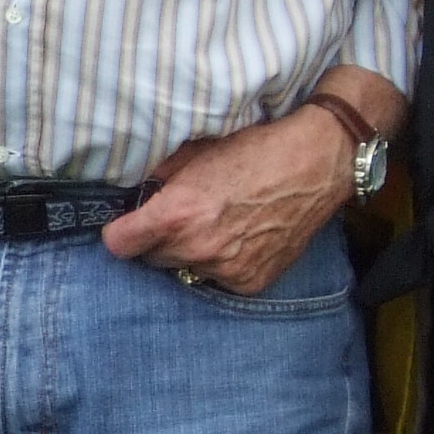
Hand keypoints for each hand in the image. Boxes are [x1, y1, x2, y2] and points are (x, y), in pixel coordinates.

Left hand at [102, 106, 345, 292]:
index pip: (119, 245)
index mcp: (176, 215)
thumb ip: (158, 176)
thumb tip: (134, 191)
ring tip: (215, 225)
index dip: (121, 231)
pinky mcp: (250, 282)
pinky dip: (221, 263)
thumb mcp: (195, 152)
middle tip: (181, 217)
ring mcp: (226, 270)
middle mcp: (198, 249)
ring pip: (185, 269)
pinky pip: (218, 278)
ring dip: (190, 253)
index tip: (127, 225)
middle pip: (152, 258)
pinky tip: (238, 238)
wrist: (315, 164)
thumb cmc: (254, 150)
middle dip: (158, 240)